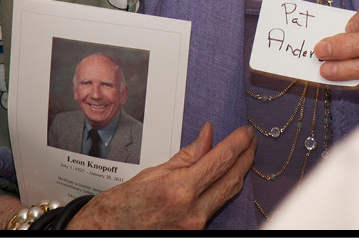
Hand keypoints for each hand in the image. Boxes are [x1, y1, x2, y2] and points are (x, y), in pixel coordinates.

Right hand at [67, 122, 255, 230]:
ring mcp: (195, 225)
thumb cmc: (122, 205)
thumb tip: (208, 135)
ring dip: (238, 173)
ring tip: (244, 154)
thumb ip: (187, 156)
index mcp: (179, 189)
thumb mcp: (153, 173)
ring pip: (227, 195)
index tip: (246, 131)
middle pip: (231, 179)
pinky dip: (223, 189)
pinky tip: (226, 177)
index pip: (220, 160)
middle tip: (251, 140)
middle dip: (246, 157)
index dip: (238, 143)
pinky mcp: (194, 233)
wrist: (107, 233)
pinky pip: (216, 207)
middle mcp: (191, 211)